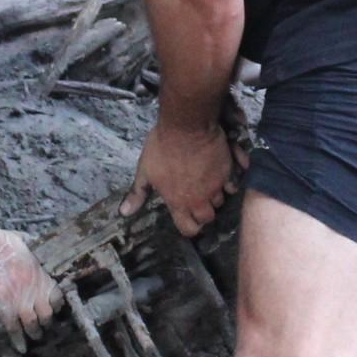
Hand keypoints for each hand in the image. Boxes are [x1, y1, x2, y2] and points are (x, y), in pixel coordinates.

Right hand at [0, 223, 60, 331]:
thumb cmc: (0, 241)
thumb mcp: (23, 245)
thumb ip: (29, 255)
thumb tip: (30, 252)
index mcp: (40, 275)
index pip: (57, 295)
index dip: (57, 304)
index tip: (55, 308)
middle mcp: (34, 290)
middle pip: (47, 313)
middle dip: (47, 321)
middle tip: (45, 325)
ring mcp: (20, 299)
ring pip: (33, 323)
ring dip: (35, 332)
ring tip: (36, 337)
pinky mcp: (4, 306)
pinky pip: (13, 328)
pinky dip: (18, 339)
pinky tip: (21, 348)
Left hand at [129, 118, 242, 235]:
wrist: (186, 126)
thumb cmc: (162, 147)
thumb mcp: (145, 170)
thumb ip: (137, 194)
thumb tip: (124, 213)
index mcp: (178, 202)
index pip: (189, 229)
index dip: (189, 226)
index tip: (187, 218)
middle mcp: (199, 199)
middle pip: (208, 218)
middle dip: (203, 212)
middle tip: (198, 199)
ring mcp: (215, 187)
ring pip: (220, 201)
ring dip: (215, 196)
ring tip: (207, 184)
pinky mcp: (228, 173)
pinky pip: (233, 185)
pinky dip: (228, 182)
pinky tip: (221, 175)